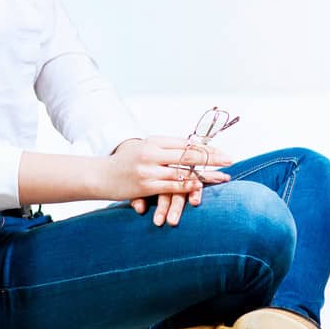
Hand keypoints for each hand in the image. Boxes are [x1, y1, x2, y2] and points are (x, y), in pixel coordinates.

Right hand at [108, 137, 228, 227]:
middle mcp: (151, 153)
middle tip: (231, 160)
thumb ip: (163, 149)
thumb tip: (189, 148)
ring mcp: (148, 169)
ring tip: (223, 177)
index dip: (206, 147)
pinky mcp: (145, 185)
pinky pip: (172, 185)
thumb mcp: (142, 149)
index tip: (222, 151)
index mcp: (152, 142)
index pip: (185, 143)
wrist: (98, 175)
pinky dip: (188, 185)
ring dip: (206, 174)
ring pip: (183, 171)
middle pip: (188, 154)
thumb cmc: (123, 162)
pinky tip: (200, 186)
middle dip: (212, 158)